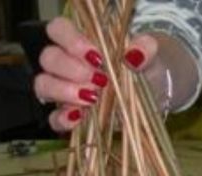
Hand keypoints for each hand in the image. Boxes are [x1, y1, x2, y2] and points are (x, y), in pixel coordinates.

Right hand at [34, 17, 193, 132]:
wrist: (157, 94)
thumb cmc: (147, 68)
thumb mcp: (152, 55)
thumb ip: (145, 48)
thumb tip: (134, 55)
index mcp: (81, 42)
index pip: (58, 30)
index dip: (70, 40)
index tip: (96, 57)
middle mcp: (67, 64)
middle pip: (48, 58)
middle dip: (70, 69)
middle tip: (99, 81)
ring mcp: (65, 91)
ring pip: (43, 85)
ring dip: (64, 91)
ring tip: (92, 98)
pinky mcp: (71, 117)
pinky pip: (54, 119)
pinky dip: (62, 119)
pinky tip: (79, 118)